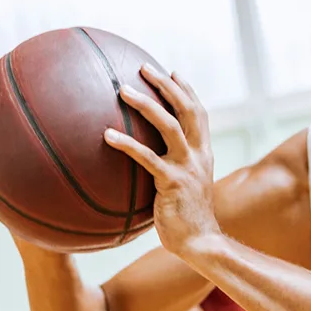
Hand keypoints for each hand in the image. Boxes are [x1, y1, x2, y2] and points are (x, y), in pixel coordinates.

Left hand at [103, 65, 217, 257]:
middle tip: (143, 67)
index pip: (199, 113)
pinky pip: (147, 157)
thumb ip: (173, 170)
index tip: (173, 72)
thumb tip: (148, 165)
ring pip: (169, 125)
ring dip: (146, 104)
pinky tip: (107, 134)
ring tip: (122, 91)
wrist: (200, 243)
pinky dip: (126, 143)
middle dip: (166, 85)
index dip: (187, 91)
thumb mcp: (185, 188)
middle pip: (186, 109)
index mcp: (204, 154)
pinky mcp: (173, 182)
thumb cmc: (187, 220)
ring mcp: (187, 167)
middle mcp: (199, 155)